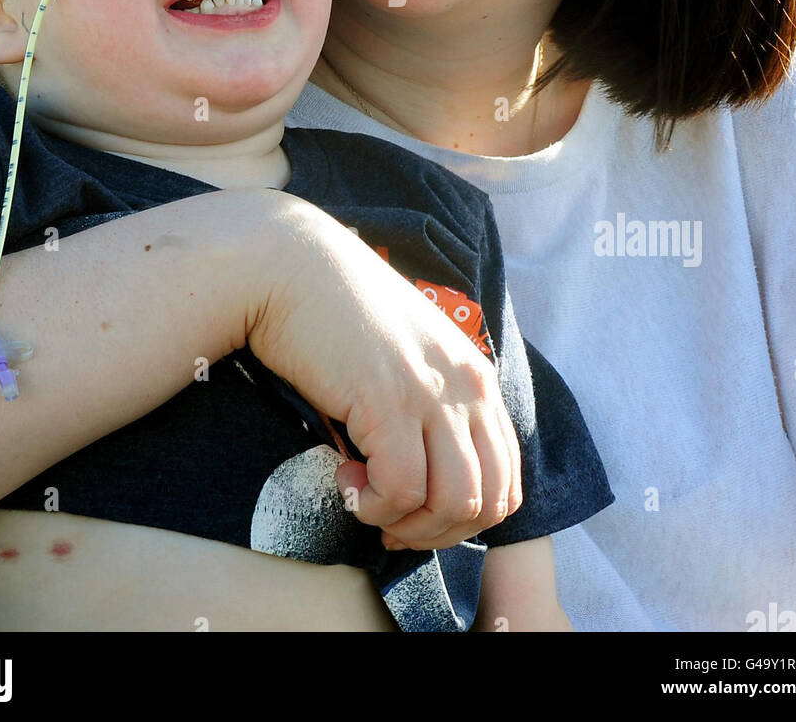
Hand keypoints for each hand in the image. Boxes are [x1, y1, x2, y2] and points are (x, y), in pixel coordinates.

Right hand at [248, 198, 521, 551]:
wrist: (289, 265)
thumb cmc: (335, 311)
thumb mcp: (404, 353)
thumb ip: (429, 399)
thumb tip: (425, 473)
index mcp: (475, 375)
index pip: (507, 478)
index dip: (463, 516)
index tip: (415, 512)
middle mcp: (467, 384)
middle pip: (489, 501)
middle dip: (439, 530)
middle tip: (388, 520)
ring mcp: (432, 392)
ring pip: (453, 503)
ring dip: (407, 522)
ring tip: (364, 498)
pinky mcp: (389, 402)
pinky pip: (401, 491)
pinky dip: (372, 505)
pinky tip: (343, 478)